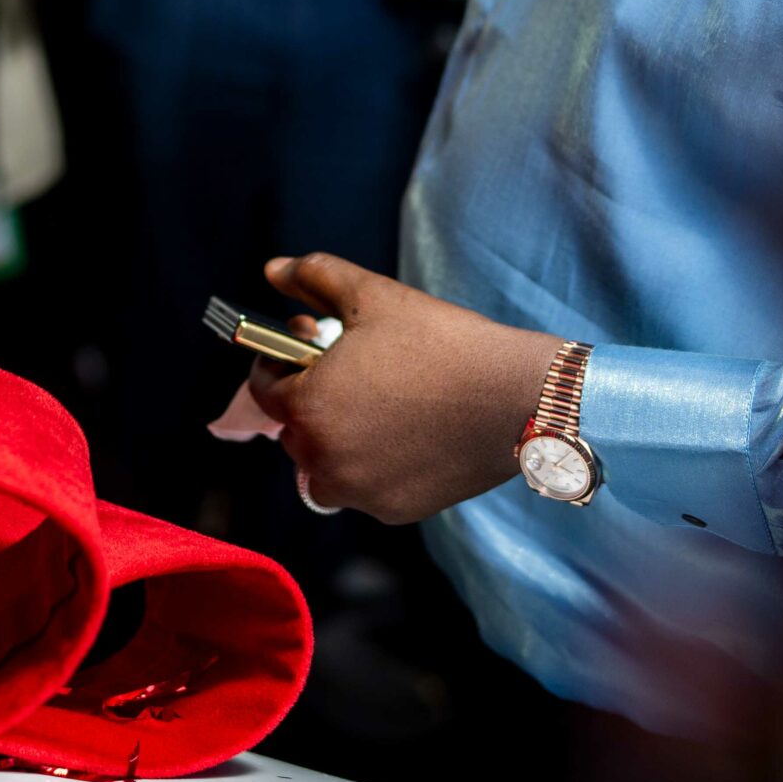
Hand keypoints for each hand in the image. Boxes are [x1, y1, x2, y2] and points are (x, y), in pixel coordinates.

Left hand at [247, 251, 557, 521]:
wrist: (517, 398)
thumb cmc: (442, 343)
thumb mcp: (372, 295)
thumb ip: (314, 277)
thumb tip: (273, 270)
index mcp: (308, 410)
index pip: (264, 390)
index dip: (280, 363)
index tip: (307, 350)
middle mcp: (324, 462)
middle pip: (293, 430)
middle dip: (311, 400)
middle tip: (351, 372)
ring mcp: (360, 493)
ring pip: (324, 467)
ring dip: (336, 439)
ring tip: (377, 404)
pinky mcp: (395, 511)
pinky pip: (364, 488)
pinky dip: (372, 466)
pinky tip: (405, 433)